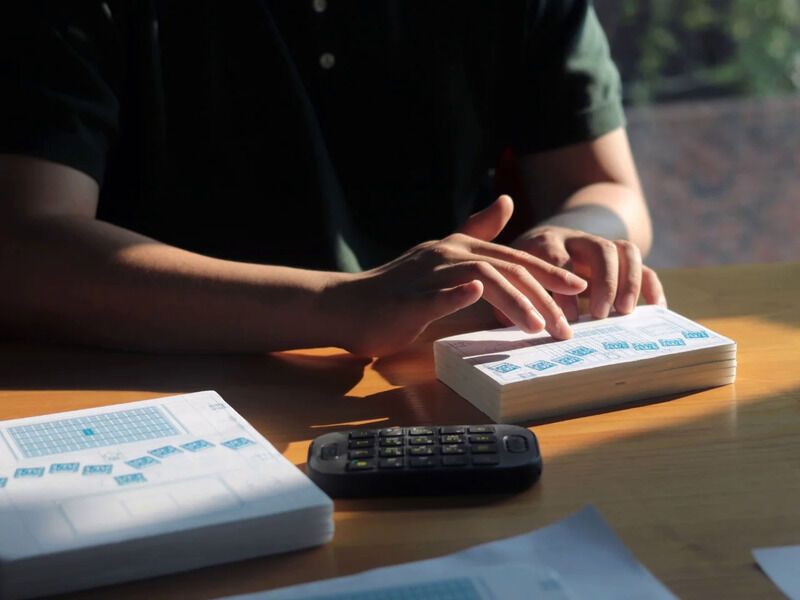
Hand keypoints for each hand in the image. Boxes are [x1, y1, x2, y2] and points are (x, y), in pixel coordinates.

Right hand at [327, 196, 586, 355]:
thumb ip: (475, 231)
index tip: (579, 289)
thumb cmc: (398, 288)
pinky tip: (477, 295)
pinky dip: (457, 293)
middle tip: (569, 323)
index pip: (513, 258)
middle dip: (544, 294)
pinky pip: (436, 295)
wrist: (349, 305)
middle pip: (506, 268)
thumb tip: (506, 201)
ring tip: (540, 325)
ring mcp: (428, 275)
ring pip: (481, 278)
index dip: (548, 272)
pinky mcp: (408, 300)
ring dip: (515, 301)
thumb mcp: (441, 255)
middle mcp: (447, 254)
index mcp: (458, 247)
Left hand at [508, 225, 666, 323]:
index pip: (557, 259)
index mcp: (545, 242)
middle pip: (599, 249)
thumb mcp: (511, 274)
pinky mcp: (619, 259)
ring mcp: (601, 246)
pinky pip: (642, 264)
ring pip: (623, 250)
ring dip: (627, 280)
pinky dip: (650, 285)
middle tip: (600, 315)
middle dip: (604, 282)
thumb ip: (508, 292)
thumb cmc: (523, 268)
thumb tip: (506, 315)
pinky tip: (656, 309)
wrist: (546, 241)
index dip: (564, 288)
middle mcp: (577, 240)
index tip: (569, 318)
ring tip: (624, 312)